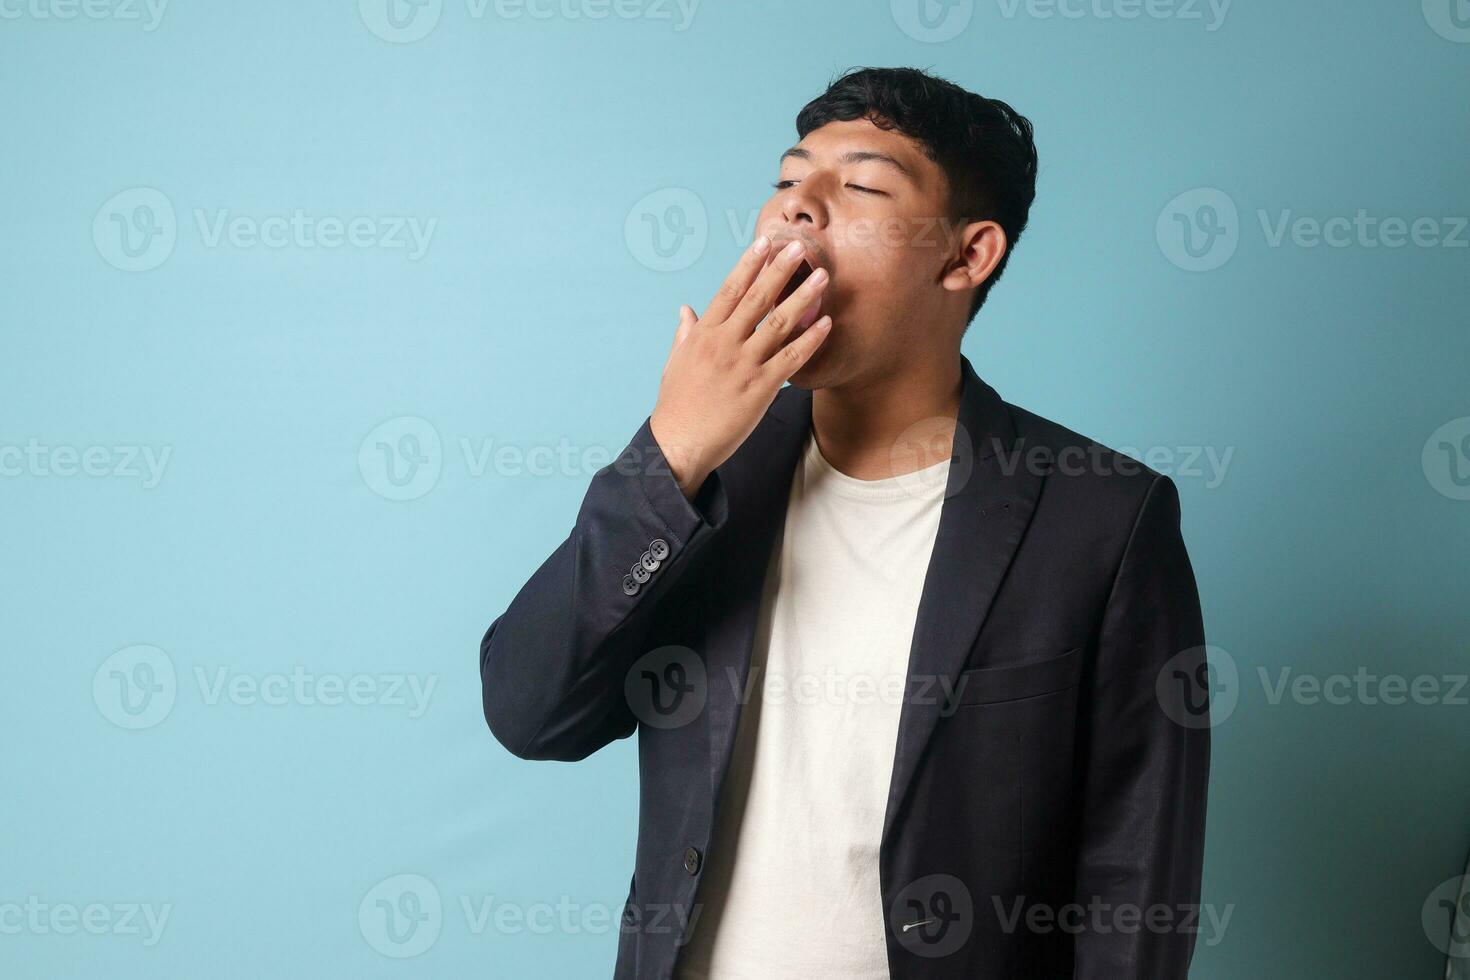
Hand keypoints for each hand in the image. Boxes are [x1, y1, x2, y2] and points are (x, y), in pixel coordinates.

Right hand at [650, 236, 831, 498]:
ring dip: (802, 297)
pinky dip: (810, 339)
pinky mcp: (760, 388)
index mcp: (704, 335)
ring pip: (778, 323)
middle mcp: (724, 344)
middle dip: (780, 270)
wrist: (679, 443)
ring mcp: (743, 365)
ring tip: (822, 277)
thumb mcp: (676, 363)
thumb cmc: (677, 405)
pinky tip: (826, 323)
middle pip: (757, 298)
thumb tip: (686, 309)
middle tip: (800, 247)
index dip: (748, 265)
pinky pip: (791, 358)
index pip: (729, 291)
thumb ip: (686, 333)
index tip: (764, 242)